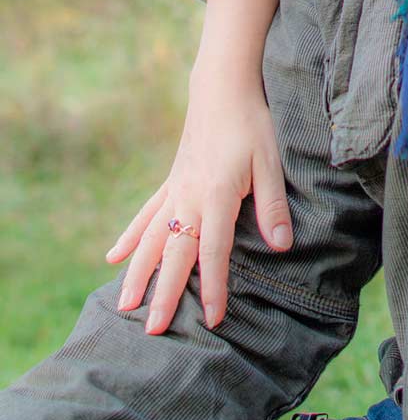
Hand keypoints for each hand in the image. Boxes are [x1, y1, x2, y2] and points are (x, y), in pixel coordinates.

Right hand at [107, 70, 291, 332]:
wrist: (222, 87)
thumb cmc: (252, 124)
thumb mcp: (270, 162)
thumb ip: (273, 205)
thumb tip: (281, 246)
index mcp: (216, 195)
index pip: (213, 251)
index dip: (212, 286)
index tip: (210, 319)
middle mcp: (188, 196)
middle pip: (173, 253)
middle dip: (163, 294)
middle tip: (152, 332)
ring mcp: (175, 189)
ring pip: (150, 238)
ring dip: (137, 273)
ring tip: (123, 308)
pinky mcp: (171, 181)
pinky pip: (145, 214)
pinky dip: (129, 237)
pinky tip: (113, 258)